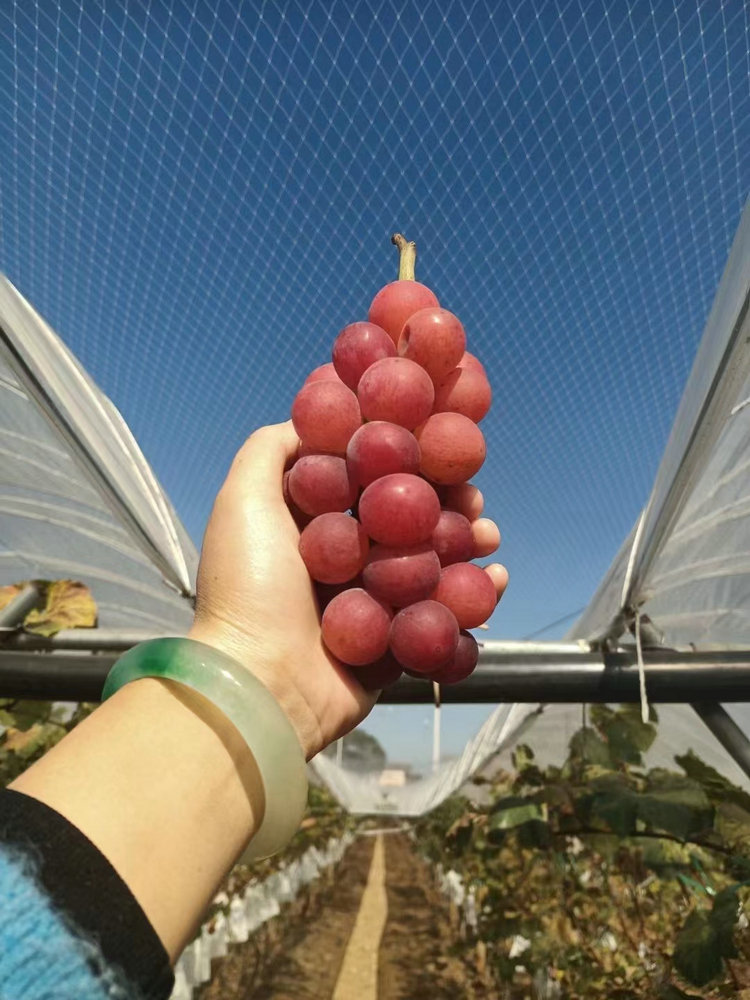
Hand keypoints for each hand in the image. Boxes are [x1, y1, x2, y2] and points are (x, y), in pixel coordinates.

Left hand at [188, 421, 507, 758]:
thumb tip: (314, 417)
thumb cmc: (249, 587)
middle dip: (444, 503)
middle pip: (405, 521)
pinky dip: (471, 599)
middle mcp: (341, 562)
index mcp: (310, 527)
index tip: (434, 441)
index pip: (365, 482)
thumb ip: (272, 451)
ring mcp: (370, 604)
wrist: (262, 683)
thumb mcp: (244, 500)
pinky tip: (495, 579)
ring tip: (488, 534)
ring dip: (464, 546)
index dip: (402, 460)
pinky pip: (439, 616)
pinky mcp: (392, 645)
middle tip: (473, 495)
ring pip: (428, 565)